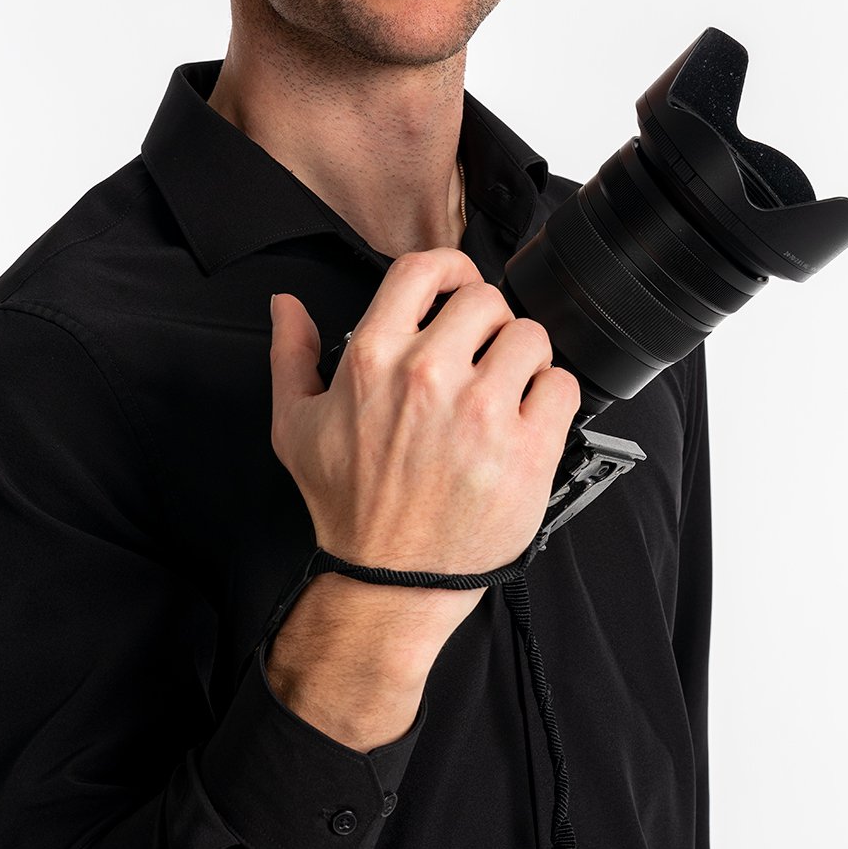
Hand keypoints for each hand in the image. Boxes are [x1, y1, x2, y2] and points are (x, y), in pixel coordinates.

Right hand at [268, 249, 580, 638]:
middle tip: (481, 356)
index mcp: (374, 360)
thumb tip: (286, 306)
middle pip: (487, 300)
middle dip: (488, 323)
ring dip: (524, 357)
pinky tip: (528, 419)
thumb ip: (289, 355)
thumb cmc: (347, 507)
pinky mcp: (527, 449)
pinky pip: (562, 387)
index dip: (452, 268)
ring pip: (531, 337)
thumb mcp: (294, 427)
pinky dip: (551, 397)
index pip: (426, 270)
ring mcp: (482, 413)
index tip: (459, 286)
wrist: (390, 580)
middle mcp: (429, 377)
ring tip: (507, 388)